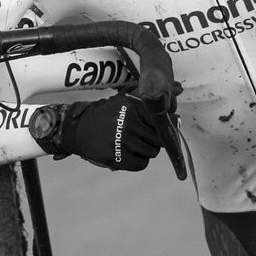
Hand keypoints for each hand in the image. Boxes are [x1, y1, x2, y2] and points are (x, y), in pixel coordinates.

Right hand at [39, 95, 165, 170]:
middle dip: (155, 139)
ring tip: (133, 145)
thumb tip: (177, 92)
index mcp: (133, 108)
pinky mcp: (117, 158)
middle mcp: (130, 124)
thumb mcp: (123, 101)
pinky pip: (142, 164)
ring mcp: (123, 142)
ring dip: (146, 150)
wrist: (77, 129)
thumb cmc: (105, 115)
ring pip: (152, 152)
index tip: (166, 128)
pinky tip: (130, 154)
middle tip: (144, 137)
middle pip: (159, 138)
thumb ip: (146, 103)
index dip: (167, 125)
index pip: (162, 119)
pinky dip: (139, 161)